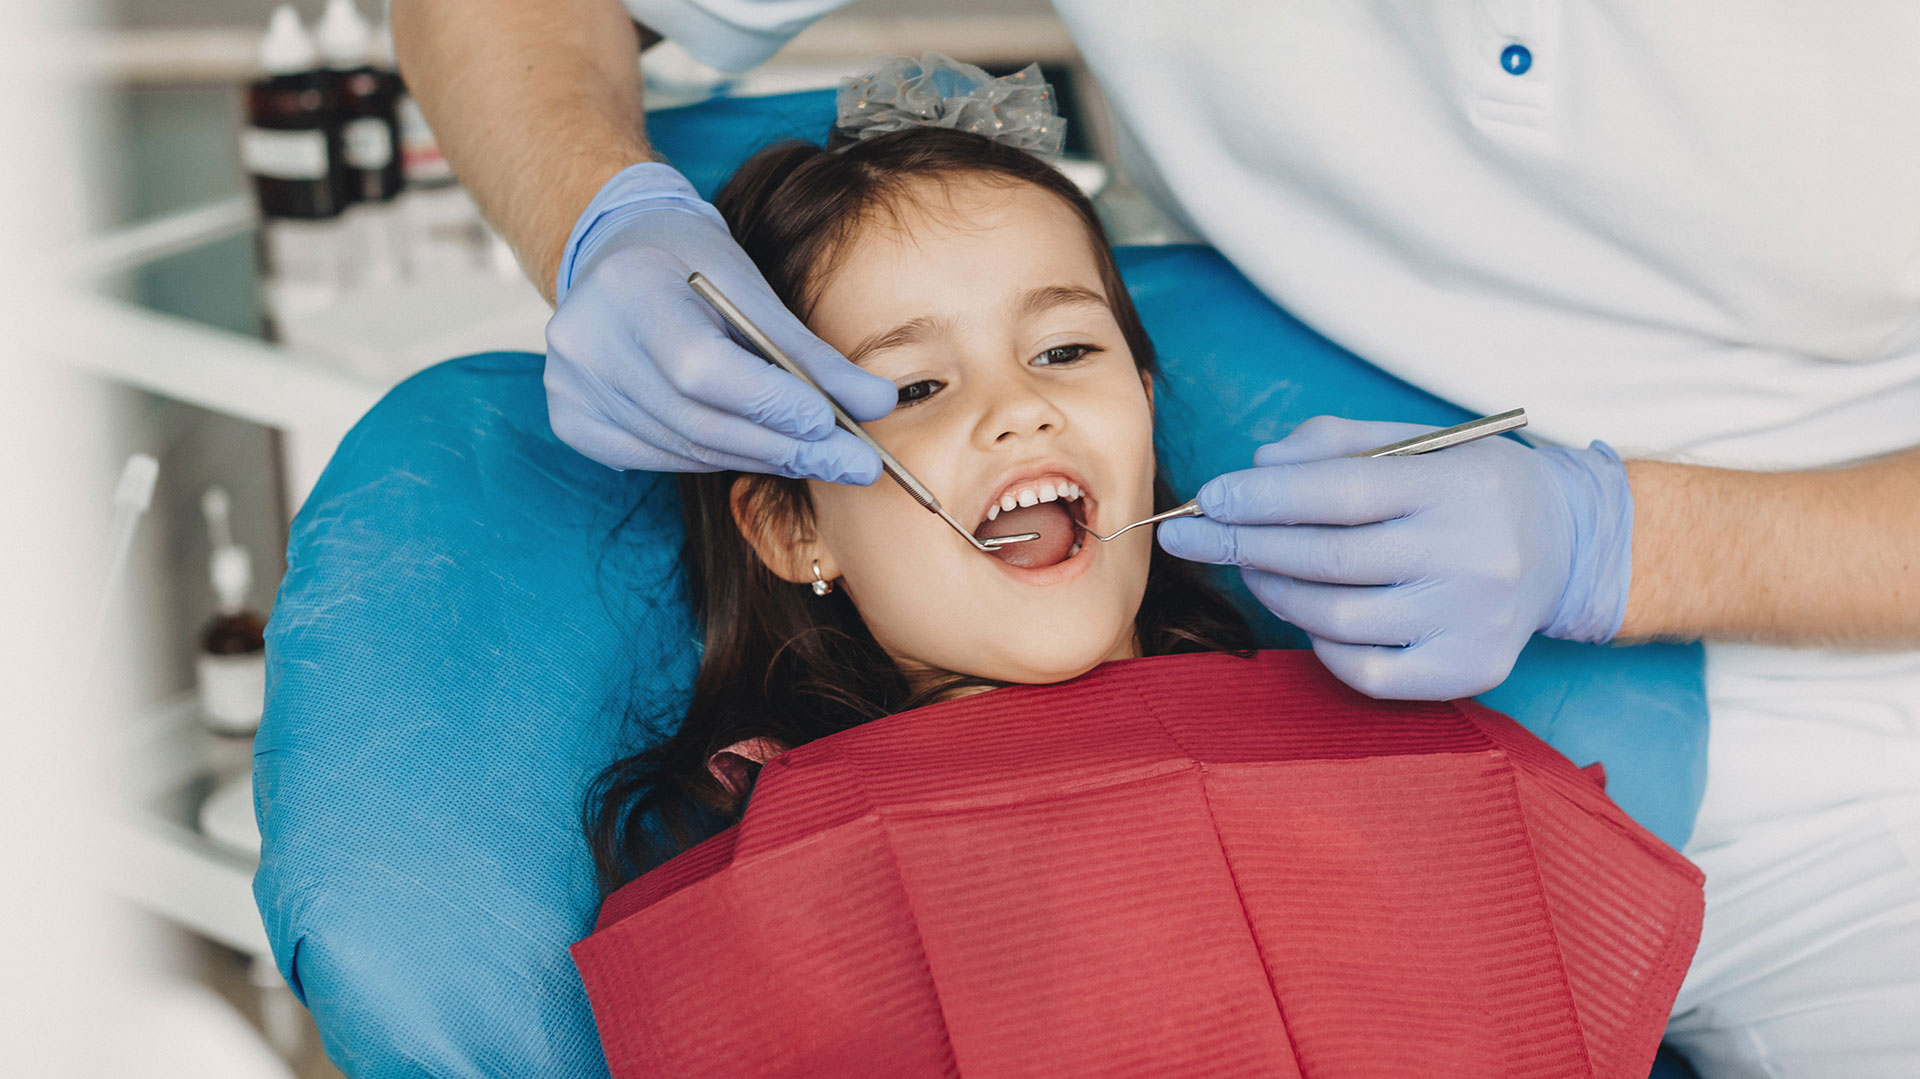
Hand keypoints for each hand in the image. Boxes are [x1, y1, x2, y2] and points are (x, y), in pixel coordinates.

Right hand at [543, 163, 896, 479]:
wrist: (617, 254)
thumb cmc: (690, 263)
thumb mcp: (751, 288)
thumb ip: (810, 353)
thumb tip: (878, 406)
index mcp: (627, 289)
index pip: (703, 369)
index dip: (771, 404)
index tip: (835, 426)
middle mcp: (586, 343)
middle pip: (698, 421)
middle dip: (786, 446)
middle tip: (855, 464)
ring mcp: (571, 387)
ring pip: (687, 449)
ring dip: (761, 458)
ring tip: (821, 458)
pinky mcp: (572, 421)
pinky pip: (662, 458)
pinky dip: (719, 457)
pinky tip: (760, 449)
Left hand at [1157, 416, 1632, 699]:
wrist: (1567, 545)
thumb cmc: (1470, 487)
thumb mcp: (1417, 442)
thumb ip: (1333, 444)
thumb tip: (1256, 469)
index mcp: (1457, 485)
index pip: (1342, 491)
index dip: (1265, 498)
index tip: (1208, 498)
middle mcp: (1472, 555)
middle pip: (1330, 557)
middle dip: (1245, 544)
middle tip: (1193, 536)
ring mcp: (1473, 620)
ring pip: (1339, 618)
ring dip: (1275, 591)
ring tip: (1251, 566)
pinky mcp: (1471, 670)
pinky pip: (1367, 672)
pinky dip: (1320, 644)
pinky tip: (1310, 614)